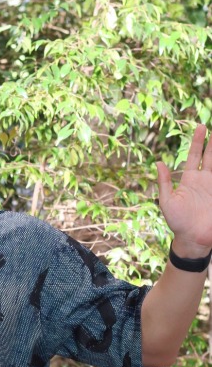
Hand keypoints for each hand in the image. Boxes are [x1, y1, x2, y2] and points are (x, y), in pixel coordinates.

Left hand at [157, 125, 211, 257]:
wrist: (193, 238)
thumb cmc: (177, 221)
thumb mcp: (167, 201)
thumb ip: (164, 182)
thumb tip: (159, 162)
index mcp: (189, 180)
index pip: (194, 156)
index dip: (198, 142)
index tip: (201, 127)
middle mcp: (203, 180)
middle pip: (209, 156)